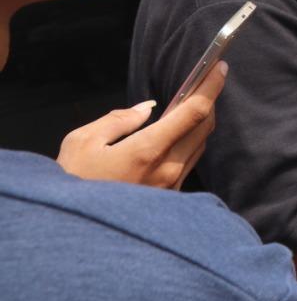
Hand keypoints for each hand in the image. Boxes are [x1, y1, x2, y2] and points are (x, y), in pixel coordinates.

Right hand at [56, 61, 226, 188]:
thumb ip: (118, 120)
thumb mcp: (82, 143)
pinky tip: (179, 134)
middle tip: (206, 81)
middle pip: (204, 127)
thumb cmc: (72, 184)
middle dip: (209, 100)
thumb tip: (147, 108)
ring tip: (192, 104)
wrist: (73, 233)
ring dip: (200, 122)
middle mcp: (168, 170)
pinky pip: (189, 162)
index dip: (210, 86)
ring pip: (199, 145)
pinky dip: (190, 142)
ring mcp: (172, 188)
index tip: (220, 67)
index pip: (194, 112)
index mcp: (148, 151)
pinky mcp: (170, 199)